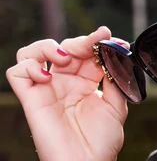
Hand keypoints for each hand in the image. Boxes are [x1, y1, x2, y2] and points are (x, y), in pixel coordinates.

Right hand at [6, 27, 128, 160]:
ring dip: (48, 47)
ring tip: (65, 58)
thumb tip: (116, 54)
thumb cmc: (101, 142)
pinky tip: (47, 76)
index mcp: (86, 81)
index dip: (96, 41)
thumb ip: (116, 78)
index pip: (87, 51)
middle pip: (64, 47)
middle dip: (80, 41)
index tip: (107, 35)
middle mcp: (65, 82)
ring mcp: (47, 89)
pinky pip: (17, 72)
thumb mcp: (118, 105)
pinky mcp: (31, 99)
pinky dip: (29, 66)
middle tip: (92, 44)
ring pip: (33, 52)